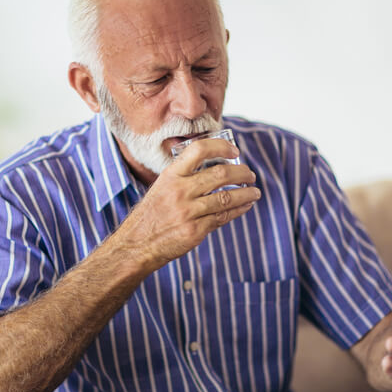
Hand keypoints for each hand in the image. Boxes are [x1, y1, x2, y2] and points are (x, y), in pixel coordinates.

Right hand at [112, 137, 260, 273]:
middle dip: (242, 173)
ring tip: (255, 192)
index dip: (221, 147)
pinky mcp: (195, 230)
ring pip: (227, 197)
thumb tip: (215, 168)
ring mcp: (188, 212)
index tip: (234, 151)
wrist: (136, 244)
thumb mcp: (161, 187)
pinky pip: (223, 217)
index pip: (199, 150)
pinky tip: (245, 205)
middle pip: (221, 174)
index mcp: (171, 175)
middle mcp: (180, 191)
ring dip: (246, 193)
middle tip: (250, 174)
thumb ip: (184, 177)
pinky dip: (238, 210)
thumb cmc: (151, 214)